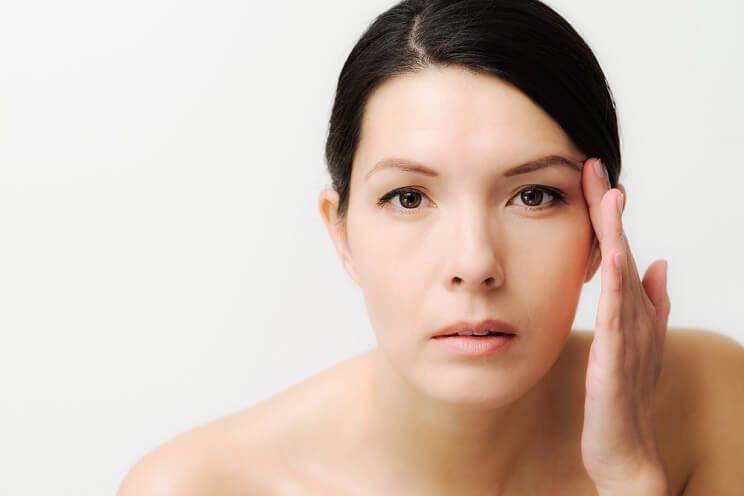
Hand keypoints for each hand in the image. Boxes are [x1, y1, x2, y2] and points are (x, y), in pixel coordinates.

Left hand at [578, 158, 671, 492]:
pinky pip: (616, 319)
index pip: (618, 253)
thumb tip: (659, 262)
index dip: (607, 216)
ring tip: (609, 197)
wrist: (625, 450)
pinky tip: (610, 259)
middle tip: (595, 168)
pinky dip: (616, 288)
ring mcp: (628, 339)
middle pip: (621, 253)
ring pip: (622, 278)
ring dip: (616, 236)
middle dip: (609, 212)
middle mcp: (634, 318)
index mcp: (630, 312)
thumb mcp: (636, 344)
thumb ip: (649, 304)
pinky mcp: (615, 363)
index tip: (593, 179)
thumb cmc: (625, 396)